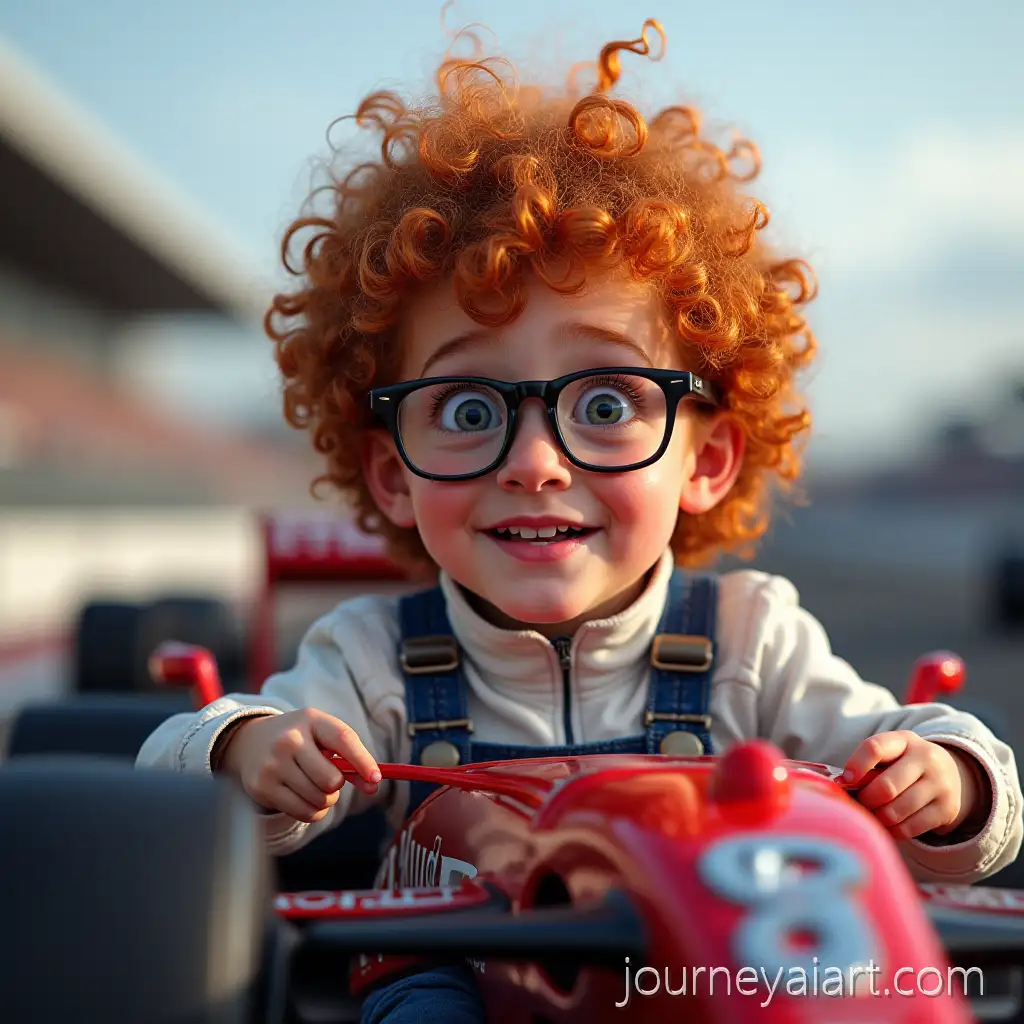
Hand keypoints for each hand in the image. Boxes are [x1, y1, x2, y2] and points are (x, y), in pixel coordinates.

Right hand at [217, 709, 380, 822]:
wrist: (250, 741)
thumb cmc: (300, 740)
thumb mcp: (322, 737)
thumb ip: (350, 758)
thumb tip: (374, 785)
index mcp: (311, 720)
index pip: (343, 738)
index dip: (363, 760)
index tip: (376, 779)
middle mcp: (289, 740)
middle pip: (331, 779)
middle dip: (337, 785)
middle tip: (330, 780)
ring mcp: (273, 764)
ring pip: (319, 799)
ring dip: (325, 800)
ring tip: (314, 786)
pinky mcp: (262, 787)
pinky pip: (304, 812)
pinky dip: (313, 811)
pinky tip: (304, 797)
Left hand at [842, 731, 981, 839]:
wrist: (948, 773)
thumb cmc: (903, 764)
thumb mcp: (889, 756)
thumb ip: (867, 766)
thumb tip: (842, 784)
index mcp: (904, 740)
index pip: (875, 748)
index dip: (856, 766)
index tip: (845, 780)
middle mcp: (927, 759)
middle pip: (886, 787)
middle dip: (867, 799)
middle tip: (861, 802)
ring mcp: (940, 784)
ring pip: (896, 811)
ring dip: (878, 817)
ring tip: (872, 814)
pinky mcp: (948, 809)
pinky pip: (910, 828)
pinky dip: (893, 831)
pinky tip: (888, 825)